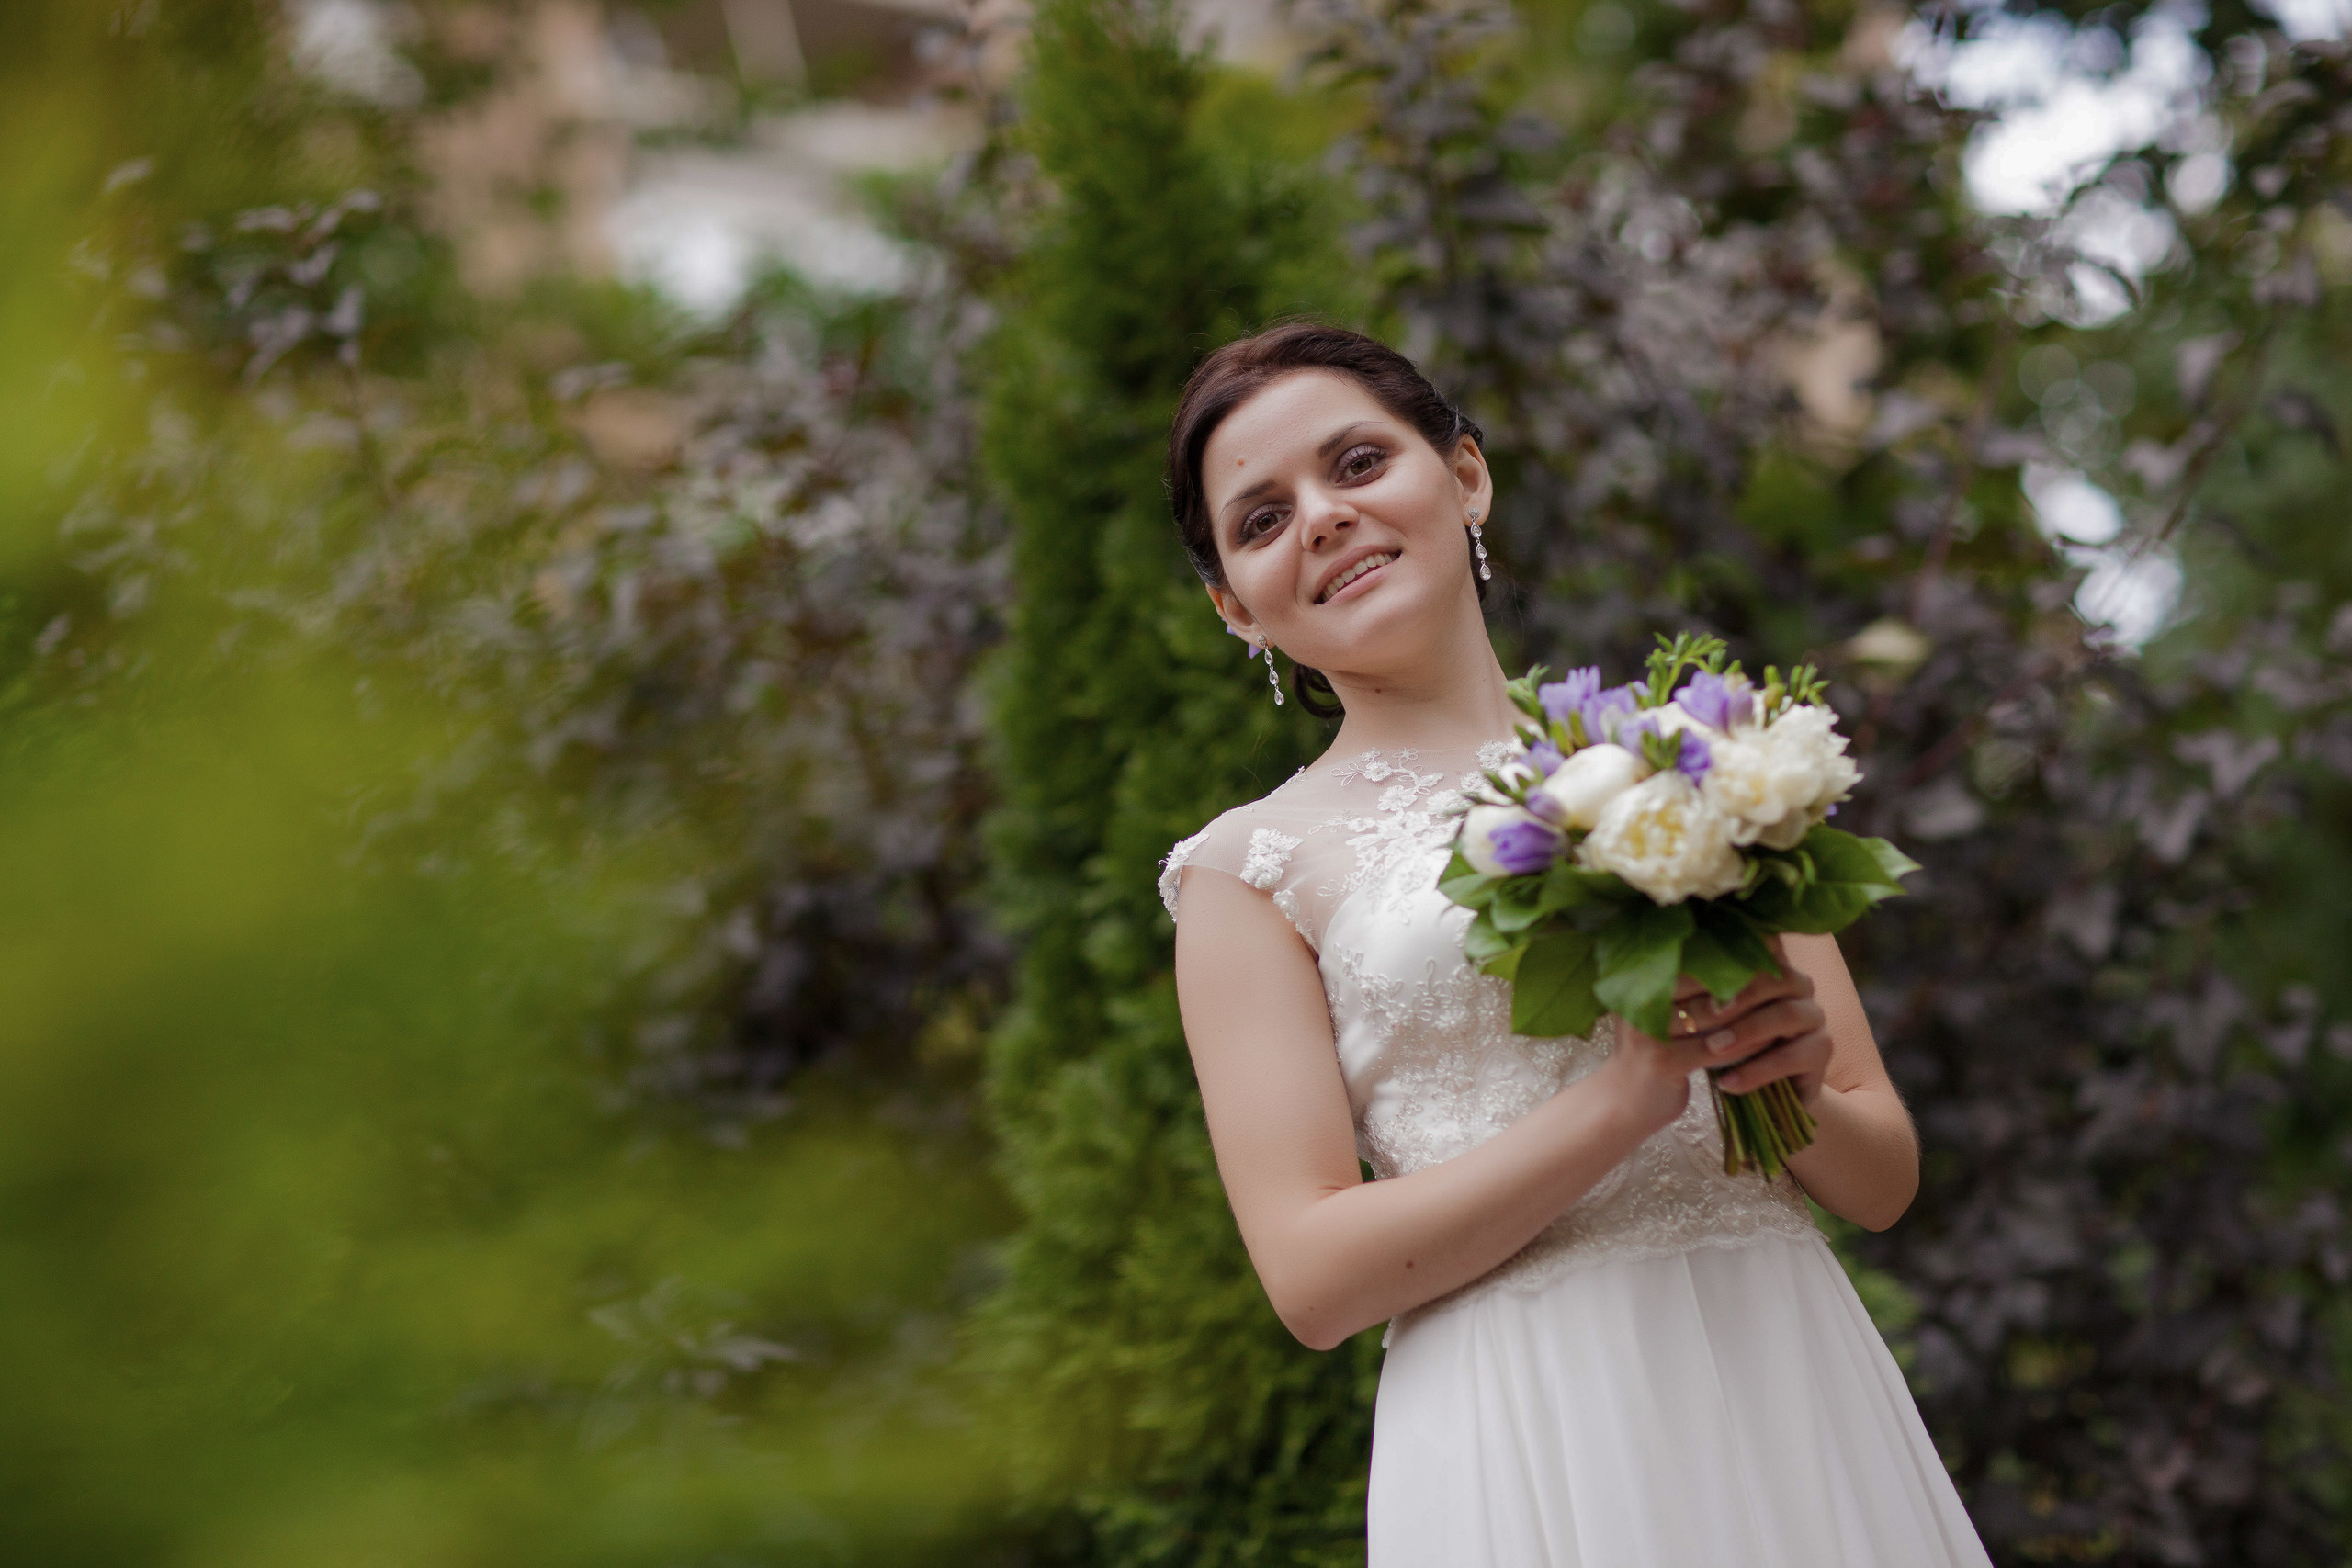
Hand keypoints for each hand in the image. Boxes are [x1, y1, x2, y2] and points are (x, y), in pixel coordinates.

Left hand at [1666, 956, 1831, 1107]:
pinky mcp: (1821, 1051)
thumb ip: (1691, 994)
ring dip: (1747, 1032)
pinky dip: (1757, 1071)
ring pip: (1786, 1014)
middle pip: (1773, 977)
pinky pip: (1792, 1057)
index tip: (1685, 981)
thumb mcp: (1702, 1020)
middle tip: (1704, 1013)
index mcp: (1766, 966)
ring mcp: (1813, 1016)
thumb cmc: (1720, 1047)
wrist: (1754, 1094)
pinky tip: (1727, 1083)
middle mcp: (1796, 984)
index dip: (1720, 964)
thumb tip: (1656, 973)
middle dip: (1736, 995)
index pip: (1750, 953)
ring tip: (1712, 1050)